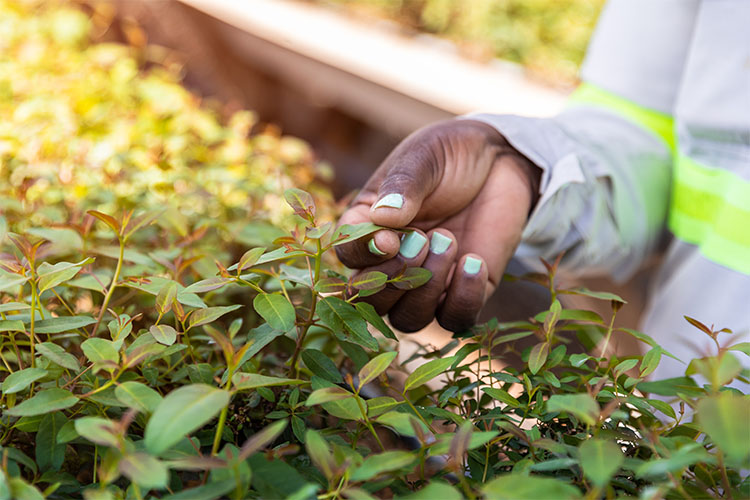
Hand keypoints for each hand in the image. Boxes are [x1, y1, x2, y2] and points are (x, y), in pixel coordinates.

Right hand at [336, 119, 540, 332]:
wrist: (501, 159)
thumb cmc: (451, 154)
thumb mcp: (424, 158)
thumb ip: (404, 184)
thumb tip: (384, 217)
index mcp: (368, 226)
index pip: (347, 256)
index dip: (363, 255)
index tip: (389, 237)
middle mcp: (391, 261)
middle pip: (371, 300)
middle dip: (395, 278)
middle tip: (423, 238)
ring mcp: (427, 281)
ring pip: (408, 319)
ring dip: (426, 289)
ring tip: (449, 240)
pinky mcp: (464, 291)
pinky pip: (455, 320)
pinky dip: (462, 299)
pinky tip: (475, 261)